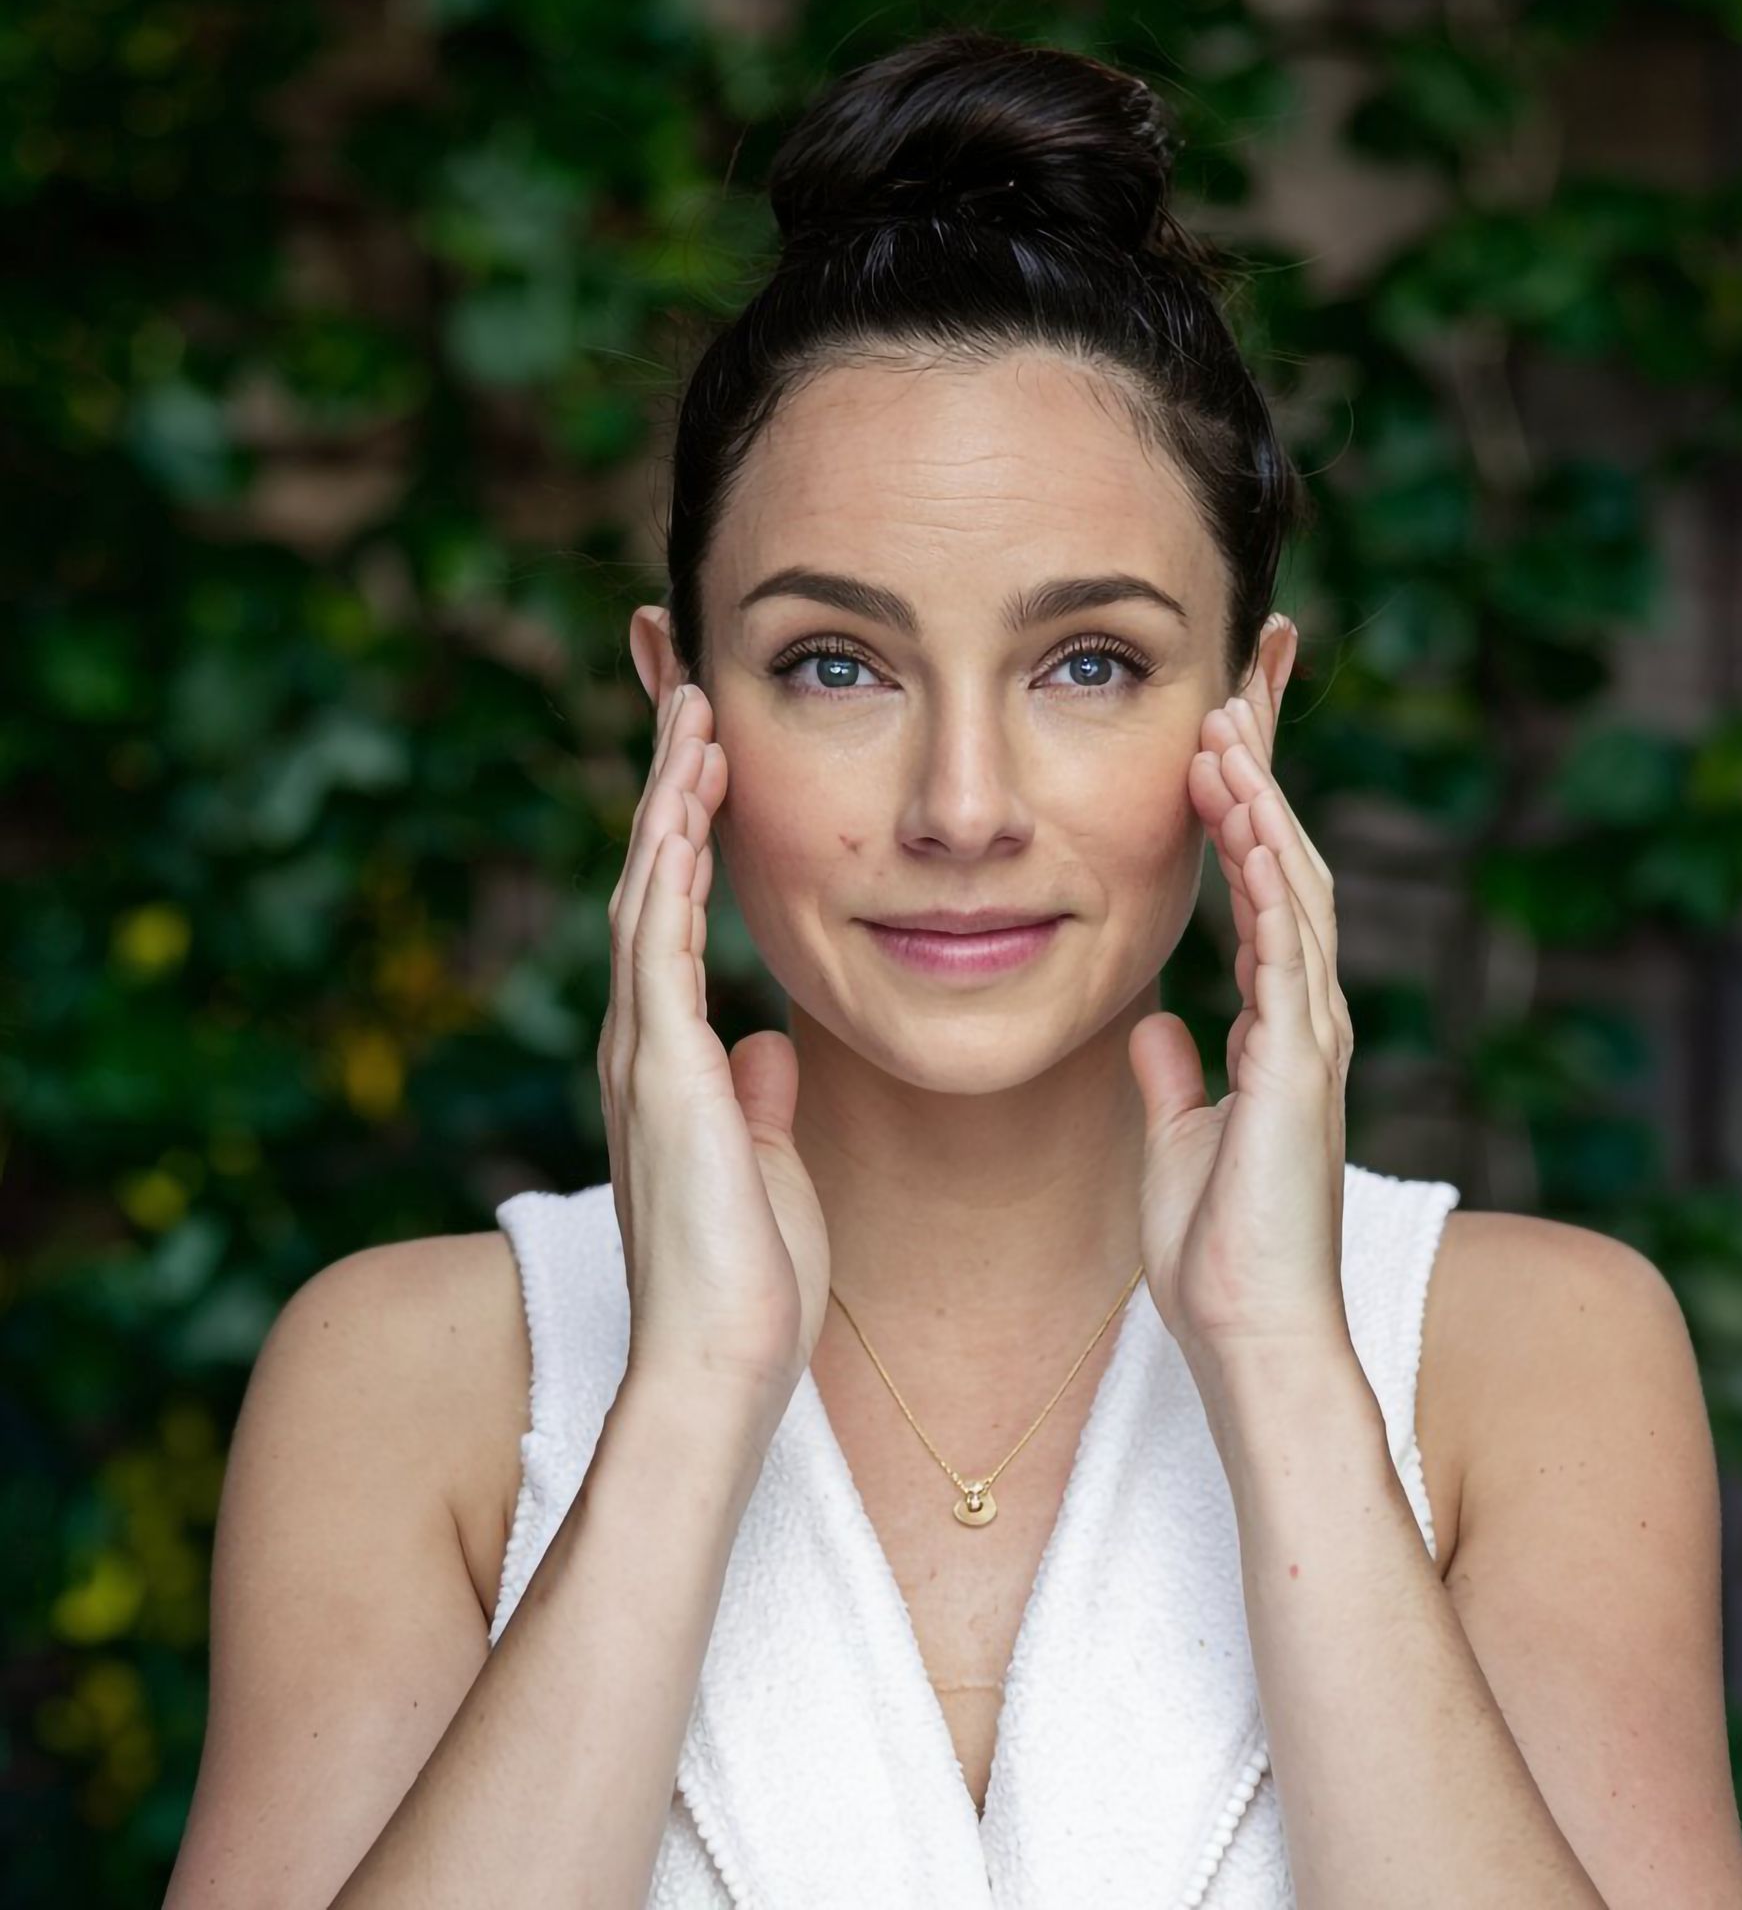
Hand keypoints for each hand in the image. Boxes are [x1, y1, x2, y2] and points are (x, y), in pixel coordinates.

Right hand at [600, 680, 831, 1399]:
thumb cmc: (750, 1285)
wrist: (722, 1369)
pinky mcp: (664, 1079)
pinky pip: (659, 952)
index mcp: (672, 1065)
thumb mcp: (768, 1166)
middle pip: (647, 886)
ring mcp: (645, 1060)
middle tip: (689, 700)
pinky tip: (682, 811)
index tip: (710, 760)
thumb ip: (760, 1100)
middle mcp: (643, 1048)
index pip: (672, 921)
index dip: (687, 835)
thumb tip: (769, 1046)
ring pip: (644, 899)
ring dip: (668, 806)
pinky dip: (667, 875)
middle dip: (670, 790)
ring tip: (691, 719)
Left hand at [1126, 620, 1355, 1374]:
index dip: (1247, 814)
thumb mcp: (1180, 1143)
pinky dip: (1271, 880)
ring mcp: (1313, 1039)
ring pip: (1299, 892)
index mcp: (1275, 1030)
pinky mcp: (1303, 1067)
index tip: (1221, 739)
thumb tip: (1154, 1026)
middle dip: (1264, 780)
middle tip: (1236, 691)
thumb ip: (1173, 1080)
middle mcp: (1305, 1019)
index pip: (1264, 895)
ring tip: (1228, 726)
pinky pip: (1290, 952)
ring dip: (1264, 806)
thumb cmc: (1219, 1256)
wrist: (1251, 1338)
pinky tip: (1248, 819)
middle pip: (1293, 868)